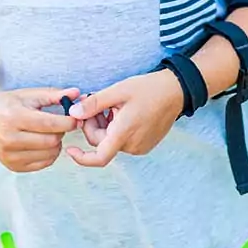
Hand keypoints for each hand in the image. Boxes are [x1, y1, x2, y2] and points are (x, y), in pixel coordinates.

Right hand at [0, 86, 79, 172]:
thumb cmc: (8, 104)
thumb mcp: (29, 94)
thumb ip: (54, 94)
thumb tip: (77, 93)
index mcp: (14, 118)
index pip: (51, 124)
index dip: (69, 121)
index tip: (75, 117)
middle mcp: (9, 139)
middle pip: (52, 141)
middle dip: (62, 132)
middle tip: (59, 124)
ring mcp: (9, 155)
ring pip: (50, 154)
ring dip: (56, 143)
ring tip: (50, 132)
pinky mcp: (12, 166)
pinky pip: (43, 164)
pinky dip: (49, 154)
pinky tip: (43, 143)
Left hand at [66, 70, 184, 167]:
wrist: (176, 91)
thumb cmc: (149, 89)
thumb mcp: (118, 91)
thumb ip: (94, 103)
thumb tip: (73, 113)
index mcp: (124, 133)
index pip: (99, 157)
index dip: (81, 157)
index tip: (70, 149)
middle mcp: (132, 145)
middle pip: (102, 142)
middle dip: (93, 125)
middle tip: (94, 104)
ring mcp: (140, 146)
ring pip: (111, 140)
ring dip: (106, 126)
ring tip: (113, 106)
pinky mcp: (145, 144)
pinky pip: (123, 140)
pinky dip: (117, 128)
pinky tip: (122, 112)